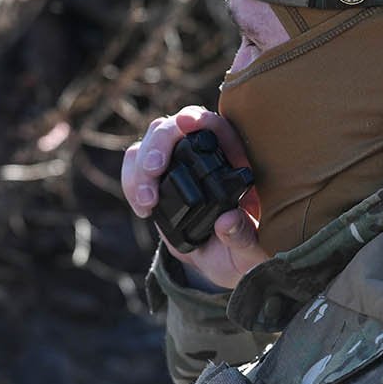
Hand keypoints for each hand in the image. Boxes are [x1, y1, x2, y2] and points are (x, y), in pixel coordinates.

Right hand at [123, 105, 269, 289]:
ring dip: (140, 167)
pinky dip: (131, 181)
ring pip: (148, 142)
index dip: (200, 119)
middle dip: (158, 144)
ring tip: (147, 202)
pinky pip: (134, 164)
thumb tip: (227, 221)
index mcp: (234, 162)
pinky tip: (143, 208)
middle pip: (174, 128)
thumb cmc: (243, 253)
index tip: (187, 123)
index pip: (216, 126)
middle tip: (154, 170)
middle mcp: (203, 156)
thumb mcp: (251, 253)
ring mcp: (176, 164)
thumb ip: (244, 238)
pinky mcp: (156, 179)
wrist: (220, 264)